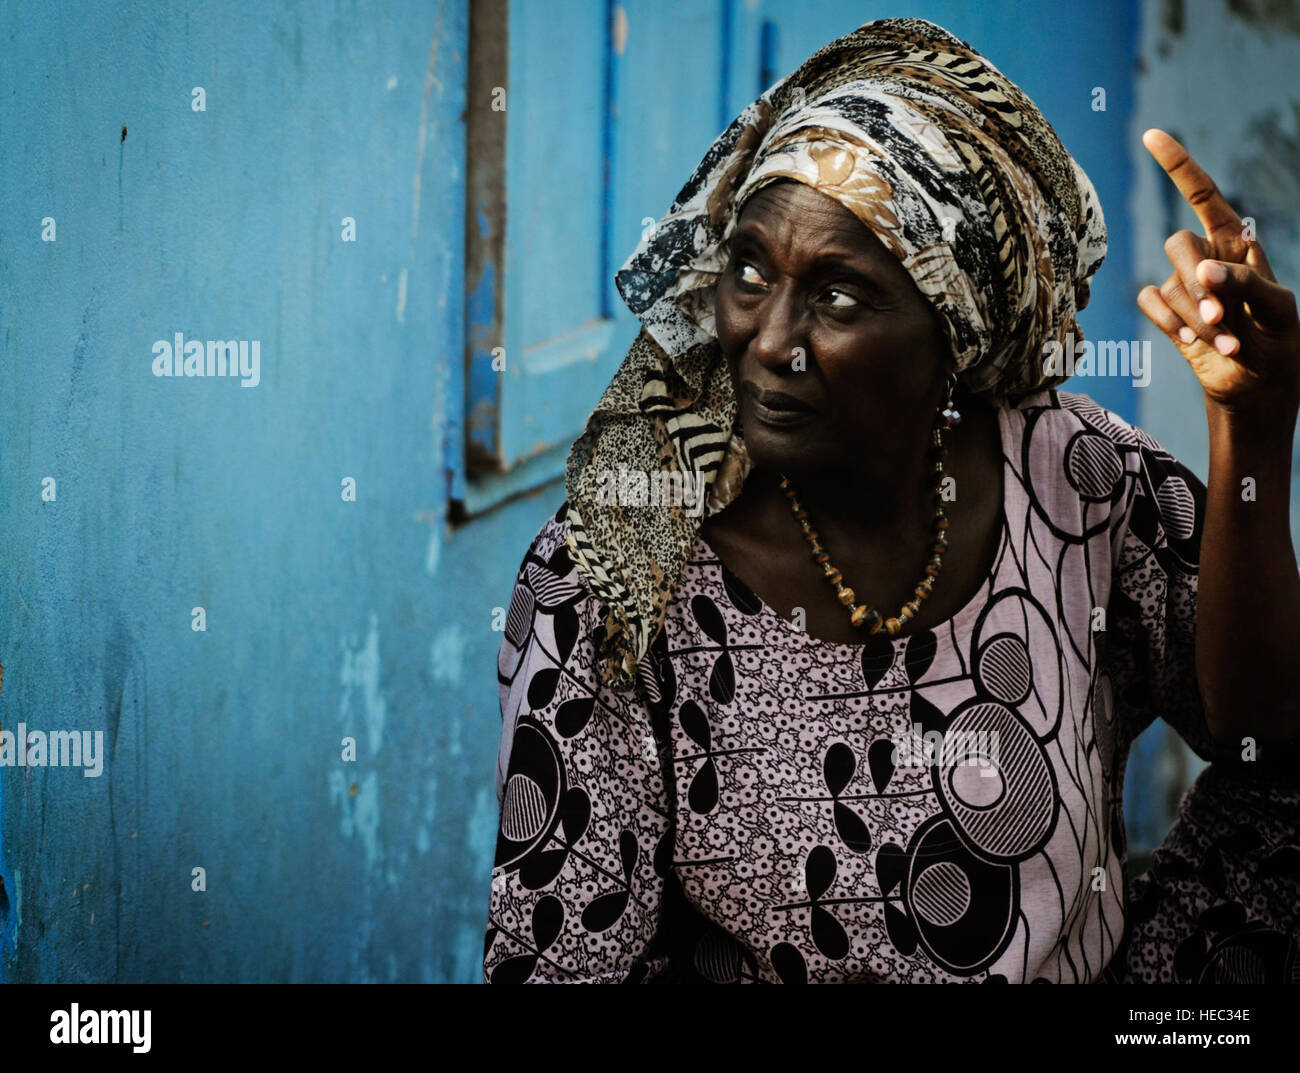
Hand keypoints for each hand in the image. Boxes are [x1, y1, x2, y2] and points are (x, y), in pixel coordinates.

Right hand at [1137, 128, 1299, 421]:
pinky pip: (1151, 303)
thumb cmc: (1279, 342)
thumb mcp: (1278, 310)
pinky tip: (1193, 344)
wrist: (1257, 387)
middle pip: (1178, 245)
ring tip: (1222, 343)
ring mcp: (1185, 287)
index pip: (1204, 196)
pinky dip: (1171, 326)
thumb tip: (1202, 272)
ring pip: (1168, 282)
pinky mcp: (1168, 314)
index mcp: (1238, 244)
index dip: (1178, 166)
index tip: (1152, 136)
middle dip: (1196, 285)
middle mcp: (1207, 258)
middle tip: (1219, 319)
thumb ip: (1244, 285)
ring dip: (1193, 318)